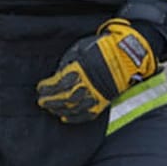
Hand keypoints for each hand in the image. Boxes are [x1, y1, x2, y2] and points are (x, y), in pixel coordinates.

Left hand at [35, 18, 155, 123]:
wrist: (127, 53)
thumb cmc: (101, 47)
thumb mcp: (80, 48)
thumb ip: (68, 62)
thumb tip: (57, 74)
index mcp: (80, 70)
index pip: (59, 83)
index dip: (47, 87)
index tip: (40, 88)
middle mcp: (88, 84)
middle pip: (65, 97)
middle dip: (51, 100)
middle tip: (41, 102)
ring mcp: (97, 94)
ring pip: (75, 107)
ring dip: (60, 110)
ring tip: (51, 109)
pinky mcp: (104, 101)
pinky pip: (88, 114)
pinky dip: (75, 118)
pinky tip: (65, 118)